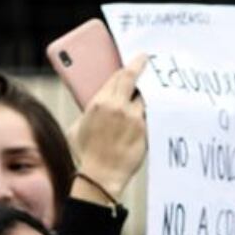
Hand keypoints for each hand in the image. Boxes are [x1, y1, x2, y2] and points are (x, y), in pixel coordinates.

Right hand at [72, 55, 148, 199]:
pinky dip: (153, 113)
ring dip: (149, 95)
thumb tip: (97, 103)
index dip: (133, 65)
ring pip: (147, 98)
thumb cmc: (85, 155)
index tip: (141, 58)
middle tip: (152, 66)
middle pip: (136, 82)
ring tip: (154, 92)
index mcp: (99, 103)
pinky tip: (157, 112)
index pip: (121, 75)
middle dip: (144, 72)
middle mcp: (118, 107)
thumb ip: (89, 112)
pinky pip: (151, 116)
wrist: (99, 177)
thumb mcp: (77, 127)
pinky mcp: (145, 132)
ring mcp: (134, 119)